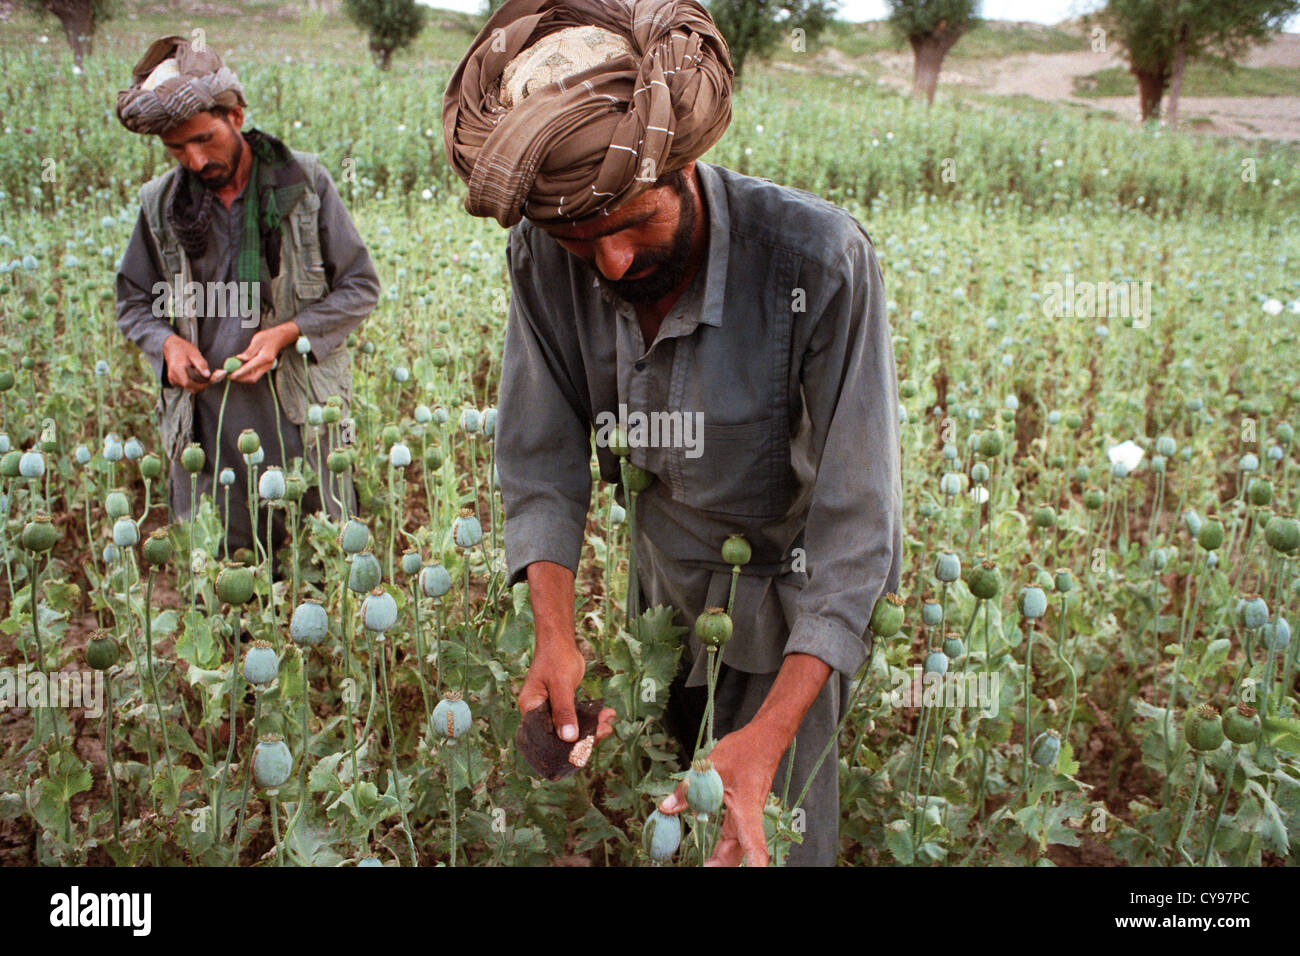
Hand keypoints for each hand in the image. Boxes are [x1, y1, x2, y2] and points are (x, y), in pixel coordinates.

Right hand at [162, 334, 223, 392]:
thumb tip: (207, 375)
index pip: (190, 384)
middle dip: (201, 385)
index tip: (210, 381)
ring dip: (197, 383)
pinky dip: (192, 382)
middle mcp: (173, 376)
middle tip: (209, 378)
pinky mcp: (173, 380)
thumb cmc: (183, 348)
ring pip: (188, 387)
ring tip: (200, 373)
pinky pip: (185, 385)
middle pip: (191, 388)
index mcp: (178, 369)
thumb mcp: (195, 353)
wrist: (171, 346)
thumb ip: (201, 364)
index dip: (202, 385)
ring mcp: (172, 379)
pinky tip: (193, 374)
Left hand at [229, 323, 297, 383]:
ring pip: (253, 377)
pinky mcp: (264, 368)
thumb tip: (239, 359)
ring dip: (242, 377)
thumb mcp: (257, 340)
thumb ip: (249, 352)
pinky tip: (238, 370)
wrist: (279, 338)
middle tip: (229, 376)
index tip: (231, 375)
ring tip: (232, 372)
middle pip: (252, 377)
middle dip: (240, 379)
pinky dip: (245, 374)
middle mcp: (267, 365)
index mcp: (265, 358)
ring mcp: (267, 368)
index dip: (240, 373)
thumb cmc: (267, 337)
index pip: (250, 368)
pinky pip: (254, 374)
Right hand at [516, 639, 615, 744]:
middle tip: (605, 730)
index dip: (564, 746)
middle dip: (584, 736)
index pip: (545, 737)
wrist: (560, 641)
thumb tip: (569, 738)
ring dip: (591, 727)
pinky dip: (591, 717)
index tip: (586, 746)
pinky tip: (607, 714)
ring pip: (571, 728)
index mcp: (531, 709)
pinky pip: (576, 718)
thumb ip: (564, 711)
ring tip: (609, 721)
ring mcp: (550, 710)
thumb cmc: (555, 657)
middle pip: (560, 736)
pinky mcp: (561, 706)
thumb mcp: (561, 684)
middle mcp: (538, 713)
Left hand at [658, 723, 782, 866]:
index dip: (754, 866)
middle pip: (738, 853)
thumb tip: (664, 809)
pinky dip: (719, 845)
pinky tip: (708, 853)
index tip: (753, 874)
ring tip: (700, 865)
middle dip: (720, 866)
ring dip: (719, 859)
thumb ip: (688, 790)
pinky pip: (731, 835)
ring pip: (734, 846)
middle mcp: (749, 819)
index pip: (755, 848)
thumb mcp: (711, 767)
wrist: (765, 738)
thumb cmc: (744, 750)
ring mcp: (746, 816)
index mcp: (747, 812)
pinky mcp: (743, 812)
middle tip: (699, 868)